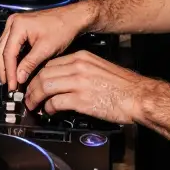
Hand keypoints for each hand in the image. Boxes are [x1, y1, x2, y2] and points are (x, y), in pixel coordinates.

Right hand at [0, 3, 94, 90]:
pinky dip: (12, 58)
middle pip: (1, 50)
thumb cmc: (62, 28)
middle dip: (4, 69)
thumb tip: (19, 78)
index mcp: (18, 25)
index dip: (9, 72)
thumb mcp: (46, 49)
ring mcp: (15, 24)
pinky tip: (15, 69)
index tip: (12, 86)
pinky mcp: (20, 28)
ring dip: (6, 65)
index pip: (8, 53)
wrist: (73, 17)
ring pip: (3, 48)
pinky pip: (10, 45)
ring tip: (11, 80)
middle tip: (9, 85)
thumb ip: (30, 64)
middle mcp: (13, 22)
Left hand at [22, 50, 153, 124]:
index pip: (51, 64)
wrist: (139, 97)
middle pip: (44, 74)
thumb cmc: (124, 86)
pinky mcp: (81, 99)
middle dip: (32, 87)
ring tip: (34, 106)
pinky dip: (48, 108)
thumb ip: (82, 70)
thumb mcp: (100, 68)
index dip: (39, 75)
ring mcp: (79, 82)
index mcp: (82, 58)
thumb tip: (65, 80)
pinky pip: (55, 102)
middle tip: (29, 97)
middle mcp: (78, 67)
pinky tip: (48, 112)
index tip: (35, 84)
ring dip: (35, 98)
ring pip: (45, 86)